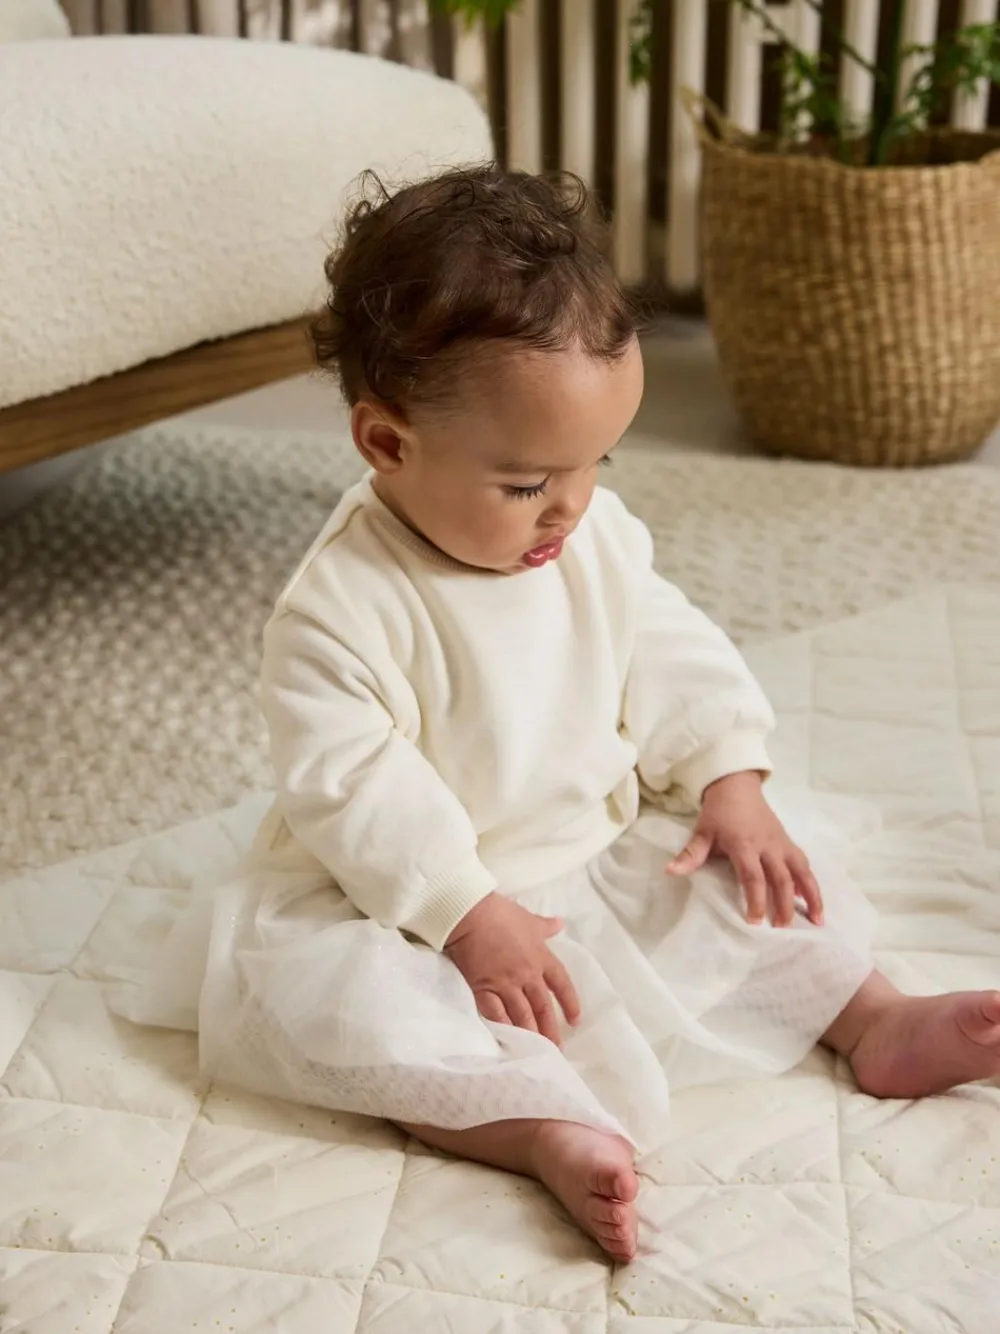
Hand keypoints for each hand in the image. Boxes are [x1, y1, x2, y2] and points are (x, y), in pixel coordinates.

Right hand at [444, 893, 580, 1044]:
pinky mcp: (483, 988)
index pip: (561, 984)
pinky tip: (507, 1041)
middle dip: (550, 1029)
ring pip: (522, 1015)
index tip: (575, 1021)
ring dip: (530, 1034)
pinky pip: (495, 1013)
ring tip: (535, 1052)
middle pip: (542, 1006)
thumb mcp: (529, 919)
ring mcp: (505, 984)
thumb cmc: (501, 913)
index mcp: (541, 957)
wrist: (470, 915)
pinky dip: (502, 1027)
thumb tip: (561, 923)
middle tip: (556, 1050)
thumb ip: (546, 926)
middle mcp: (527, 974)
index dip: (570, 1003)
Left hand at [666, 771, 823, 927]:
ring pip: (801, 872)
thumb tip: (670, 872)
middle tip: (781, 929)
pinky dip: (811, 883)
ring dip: (811, 896)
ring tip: (816, 921)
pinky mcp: (789, 842)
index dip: (755, 900)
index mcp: (745, 845)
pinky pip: (803, 864)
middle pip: (781, 879)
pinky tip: (813, 902)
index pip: (753, 877)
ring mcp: (781, 844)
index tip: (754, 921)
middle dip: (784, 905)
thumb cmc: (718, 812)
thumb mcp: (702, 832)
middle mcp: (768, 846)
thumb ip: (691, 854)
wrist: (737, 785)